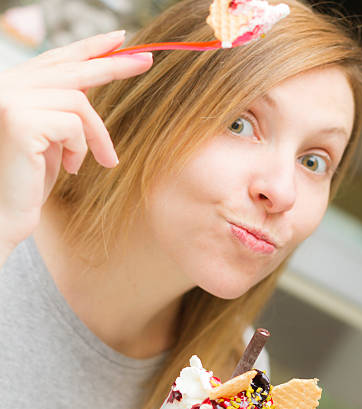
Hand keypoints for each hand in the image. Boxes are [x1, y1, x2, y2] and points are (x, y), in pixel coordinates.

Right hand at [0, 31, 152, 261]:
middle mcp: (7, 85)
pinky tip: (70, 168)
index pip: (56, 59)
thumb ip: (66, 107)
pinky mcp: (20, 119)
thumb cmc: (29, 181)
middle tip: (146, 61)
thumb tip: (96, 78)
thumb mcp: (54, 136)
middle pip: (71, 69)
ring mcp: (10, 99)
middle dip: (113, 66)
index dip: (89, 49)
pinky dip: (81, 148)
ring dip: (96, 136)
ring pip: (78, 102)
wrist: (6, 214)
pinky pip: (73, 124)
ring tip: (99, 161)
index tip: (119, 40)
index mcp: (13, 86)